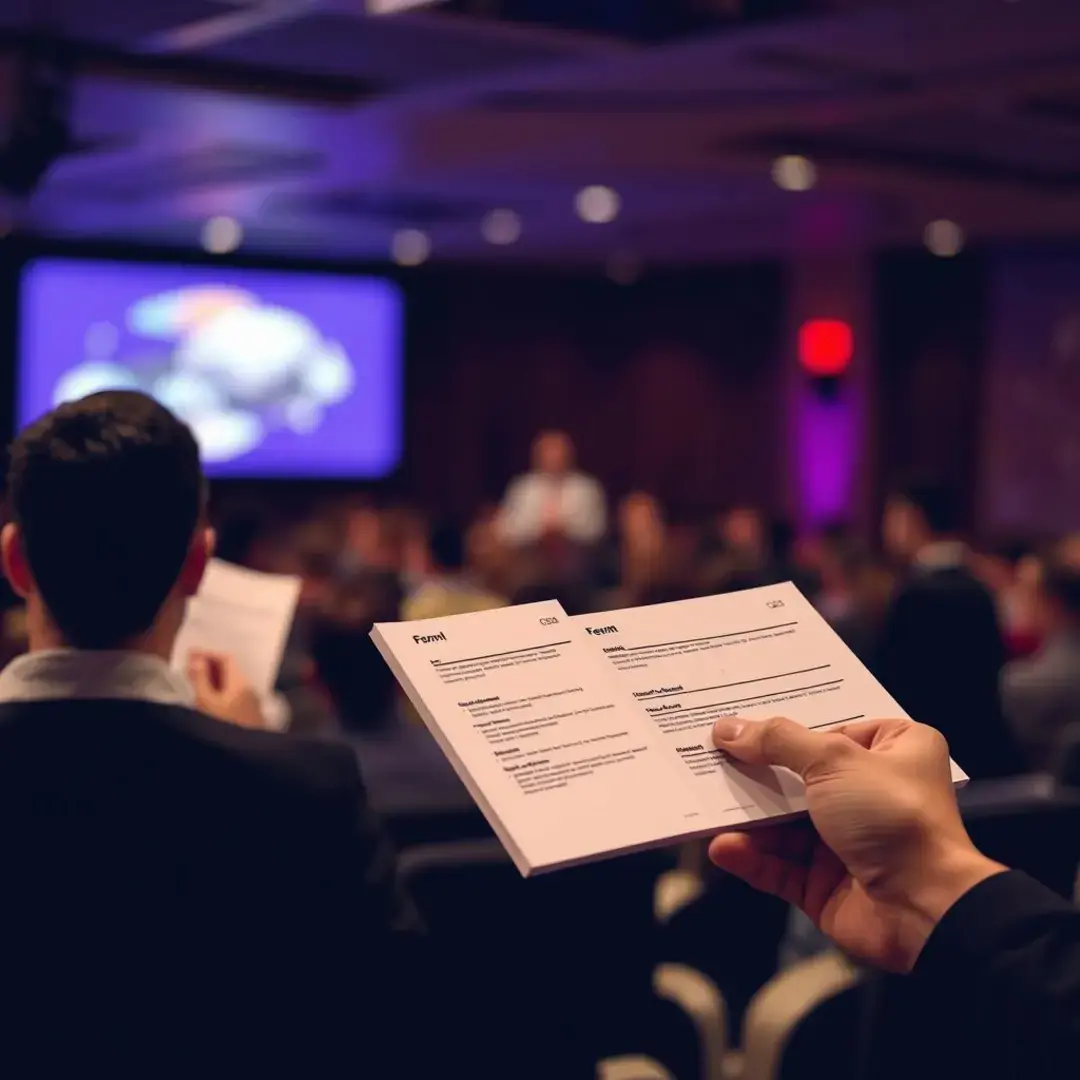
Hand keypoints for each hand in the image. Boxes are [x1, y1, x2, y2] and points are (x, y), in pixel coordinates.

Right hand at [188, 650, 266, 729]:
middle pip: (231, 671)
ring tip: (197, 682)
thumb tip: (197, 660)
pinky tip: (210, 699)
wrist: (244, 755)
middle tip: (191, 667)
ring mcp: (253, 704)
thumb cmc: (222, 726)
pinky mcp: (252, 716)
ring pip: (233, 684)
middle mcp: (251, 690)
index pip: (227, 658)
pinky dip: (222, 691)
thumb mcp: (205, 702)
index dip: (208, 654)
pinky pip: (236, 696)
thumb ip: (201, 679)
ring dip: (216, 680)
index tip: (190, 655)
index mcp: (241, 683)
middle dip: (211, 666)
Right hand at [708, 716, 1004, 970]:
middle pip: (799, 774)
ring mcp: (848, 840)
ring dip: (747, 817)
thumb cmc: (894, 818)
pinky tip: (723, 846)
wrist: (926, 910)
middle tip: (707, 755)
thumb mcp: (834, 760)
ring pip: (783, 822)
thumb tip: (727, 729)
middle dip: (755, 770)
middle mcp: (872, 792)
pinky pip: (780, 865)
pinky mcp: (826, 883)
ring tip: (705, 804)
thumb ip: (777, 742)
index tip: (739, 715)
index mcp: (894, 750)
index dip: (787, 722)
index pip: (832, 727)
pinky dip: (751, 855)